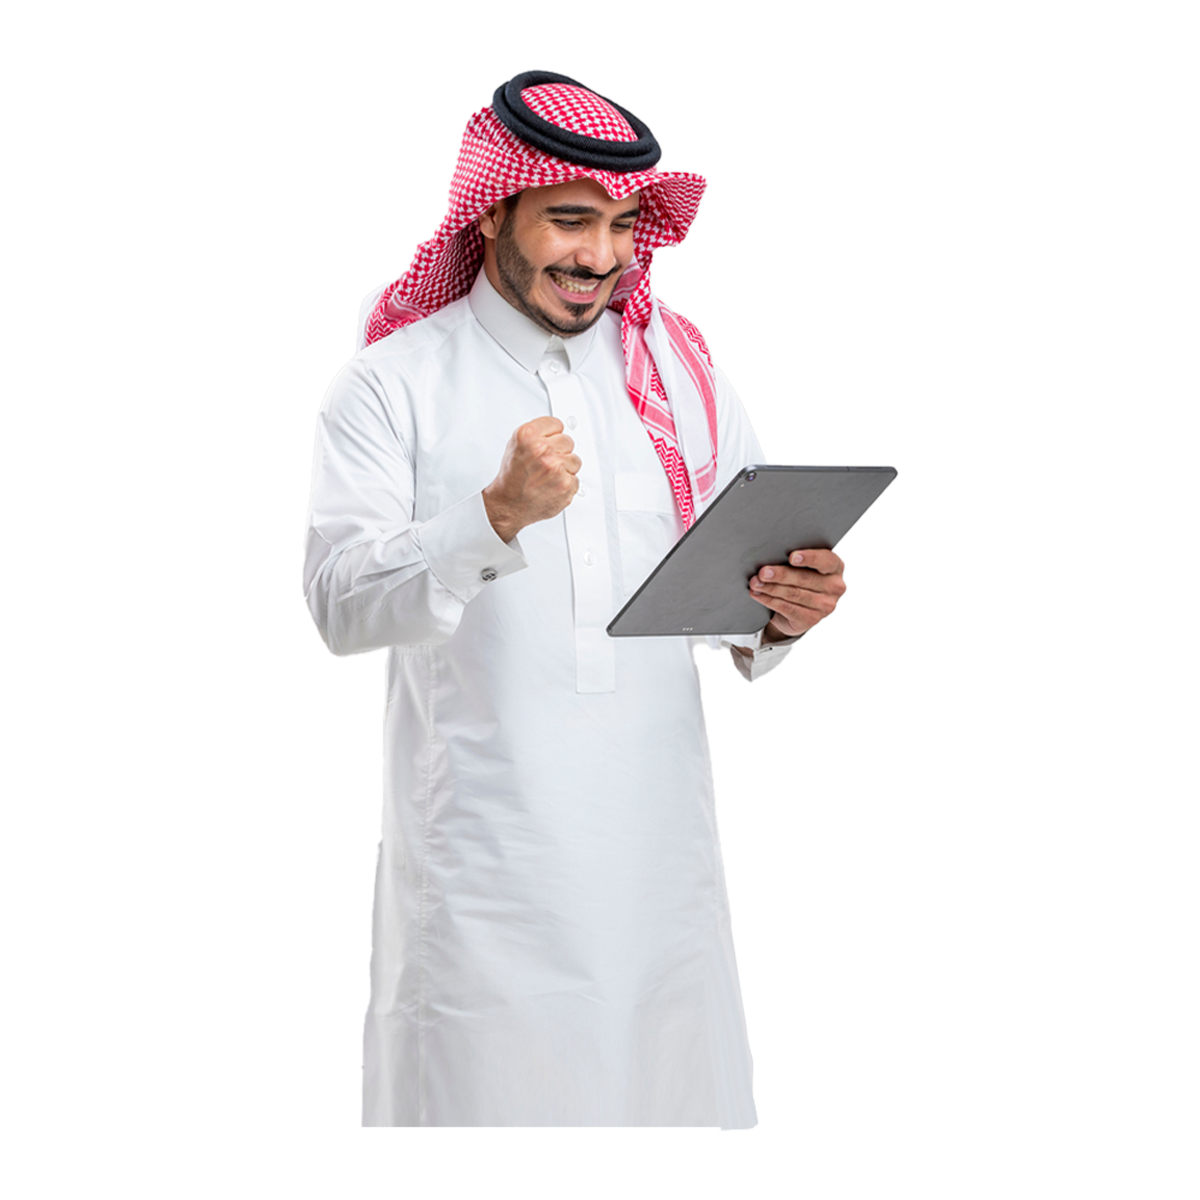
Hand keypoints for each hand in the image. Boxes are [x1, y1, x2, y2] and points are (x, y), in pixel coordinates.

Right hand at [483, 416, 581, 541]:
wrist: (509, 504)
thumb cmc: (512, 478)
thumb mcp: (514, 445)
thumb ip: (536, 433)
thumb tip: (556, 429)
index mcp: (528, 436)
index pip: (556, 424)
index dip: (551, 435)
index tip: (546, 443)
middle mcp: (542, 450)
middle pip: (567, 441)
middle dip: (558, 451)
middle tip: (545, 463)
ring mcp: (556, 468)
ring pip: (575, 460)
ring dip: (565, 468)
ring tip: (548, 475)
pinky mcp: (566, 485)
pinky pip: (576, 479)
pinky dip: (566, 484)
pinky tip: (552, 486)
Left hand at [748, 548, 846, 639]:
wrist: (798, 610)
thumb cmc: (800, 580)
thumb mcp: (802, 567)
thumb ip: (794, 560)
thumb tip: (770, 555)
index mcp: (834, 567)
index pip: (825, 560)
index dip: (809, 558)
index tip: (792, 557)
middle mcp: (834, 586)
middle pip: (804, 578)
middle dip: (780, 574)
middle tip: (763, 572)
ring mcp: (825, 605)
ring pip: (793, 594)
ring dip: (771, 588)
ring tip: (756, 583)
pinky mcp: (812, 619)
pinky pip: (787, 608)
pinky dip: (770, 600)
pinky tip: (759, 595)